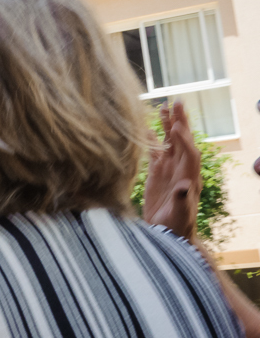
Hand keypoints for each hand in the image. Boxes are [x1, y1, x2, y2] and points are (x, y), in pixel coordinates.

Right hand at [143, 101, 200, 240]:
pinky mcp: (158, 175)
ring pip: (170, 143)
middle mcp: (181, 170)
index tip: (176, 127)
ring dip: (168, 126)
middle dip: (180, 122)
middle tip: (177, 103)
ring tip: (164, 107)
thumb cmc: (175, 227)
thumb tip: (185, 186)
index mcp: (189, 178)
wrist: (168, 235)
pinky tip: (148, 128)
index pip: (188, 153)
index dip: (183, 140)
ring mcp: (169, 171)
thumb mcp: (178, 216)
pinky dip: (153, 140)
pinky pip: (156, 152)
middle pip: (182, 141)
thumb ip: (182, 200)